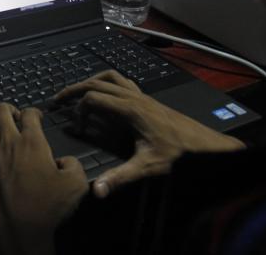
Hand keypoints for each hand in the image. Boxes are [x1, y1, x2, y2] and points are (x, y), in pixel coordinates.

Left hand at [0, 103, 87, 254]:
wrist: (18, 229)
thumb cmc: (47, 208)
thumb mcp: (76, 185)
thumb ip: (73, 165)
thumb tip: (64, 161)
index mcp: (32, 142)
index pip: (30, 112)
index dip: (34, 112)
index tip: (36, 118)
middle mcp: (8, 141)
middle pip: (1, 109)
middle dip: (8, 109)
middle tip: (12, 118)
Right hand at [56, 70, 244, 198]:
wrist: (206, 146)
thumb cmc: (180, 154)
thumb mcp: (148, 166)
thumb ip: (120, 177)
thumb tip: (97, 190)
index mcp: (131, 109)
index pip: (93, 97)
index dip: (79, 111)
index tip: (77, 127)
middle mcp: (135, 97)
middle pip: (97, 82)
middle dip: (75, 89)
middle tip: (58, 99)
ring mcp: (142, 95)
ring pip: (111, 77)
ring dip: (92, 81)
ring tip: (78, 92)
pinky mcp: (148, 99)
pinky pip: (122, 82)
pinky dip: (108, 84)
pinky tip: (106, 98)